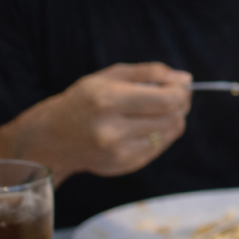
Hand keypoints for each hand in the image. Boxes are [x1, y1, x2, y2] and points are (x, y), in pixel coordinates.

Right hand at [2, 62, 191, 180]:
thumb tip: (185, 79)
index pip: (166, 100)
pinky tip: (146, 125)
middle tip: (176, 95)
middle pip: (172, 116)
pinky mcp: (124, 165)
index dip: (181, 92)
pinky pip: (160, 146)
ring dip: (174, 118)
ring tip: (160, 109)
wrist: (53, 138)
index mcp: (108, 101)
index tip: (180, 85)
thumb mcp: (110, 77)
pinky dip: (162, 133)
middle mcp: (112, 129)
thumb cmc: (84, 100)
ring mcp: (119, 151)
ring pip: (170, 132)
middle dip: (181, 103)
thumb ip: (149, 73)